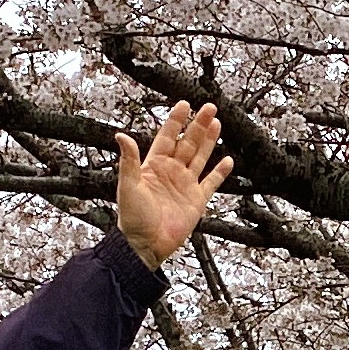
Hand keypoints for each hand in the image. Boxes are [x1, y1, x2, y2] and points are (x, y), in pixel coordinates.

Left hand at [114, 101, 235, 268]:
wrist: (145, 244)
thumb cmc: (133, 218)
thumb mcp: (128, 185)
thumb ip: (128, 160)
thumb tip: (120, 136)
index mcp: (154, 166)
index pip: (168, 137)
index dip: (176, 121)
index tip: (184, 105)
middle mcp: (171, 172)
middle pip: (188, 142)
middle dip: (198, 124)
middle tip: (208, 108)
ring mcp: (185, 185)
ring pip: (200, 157)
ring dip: (209, 140)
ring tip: (217, 123)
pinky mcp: (197, 200)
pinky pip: (211, 182)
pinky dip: (220, 172)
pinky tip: (227, 160)